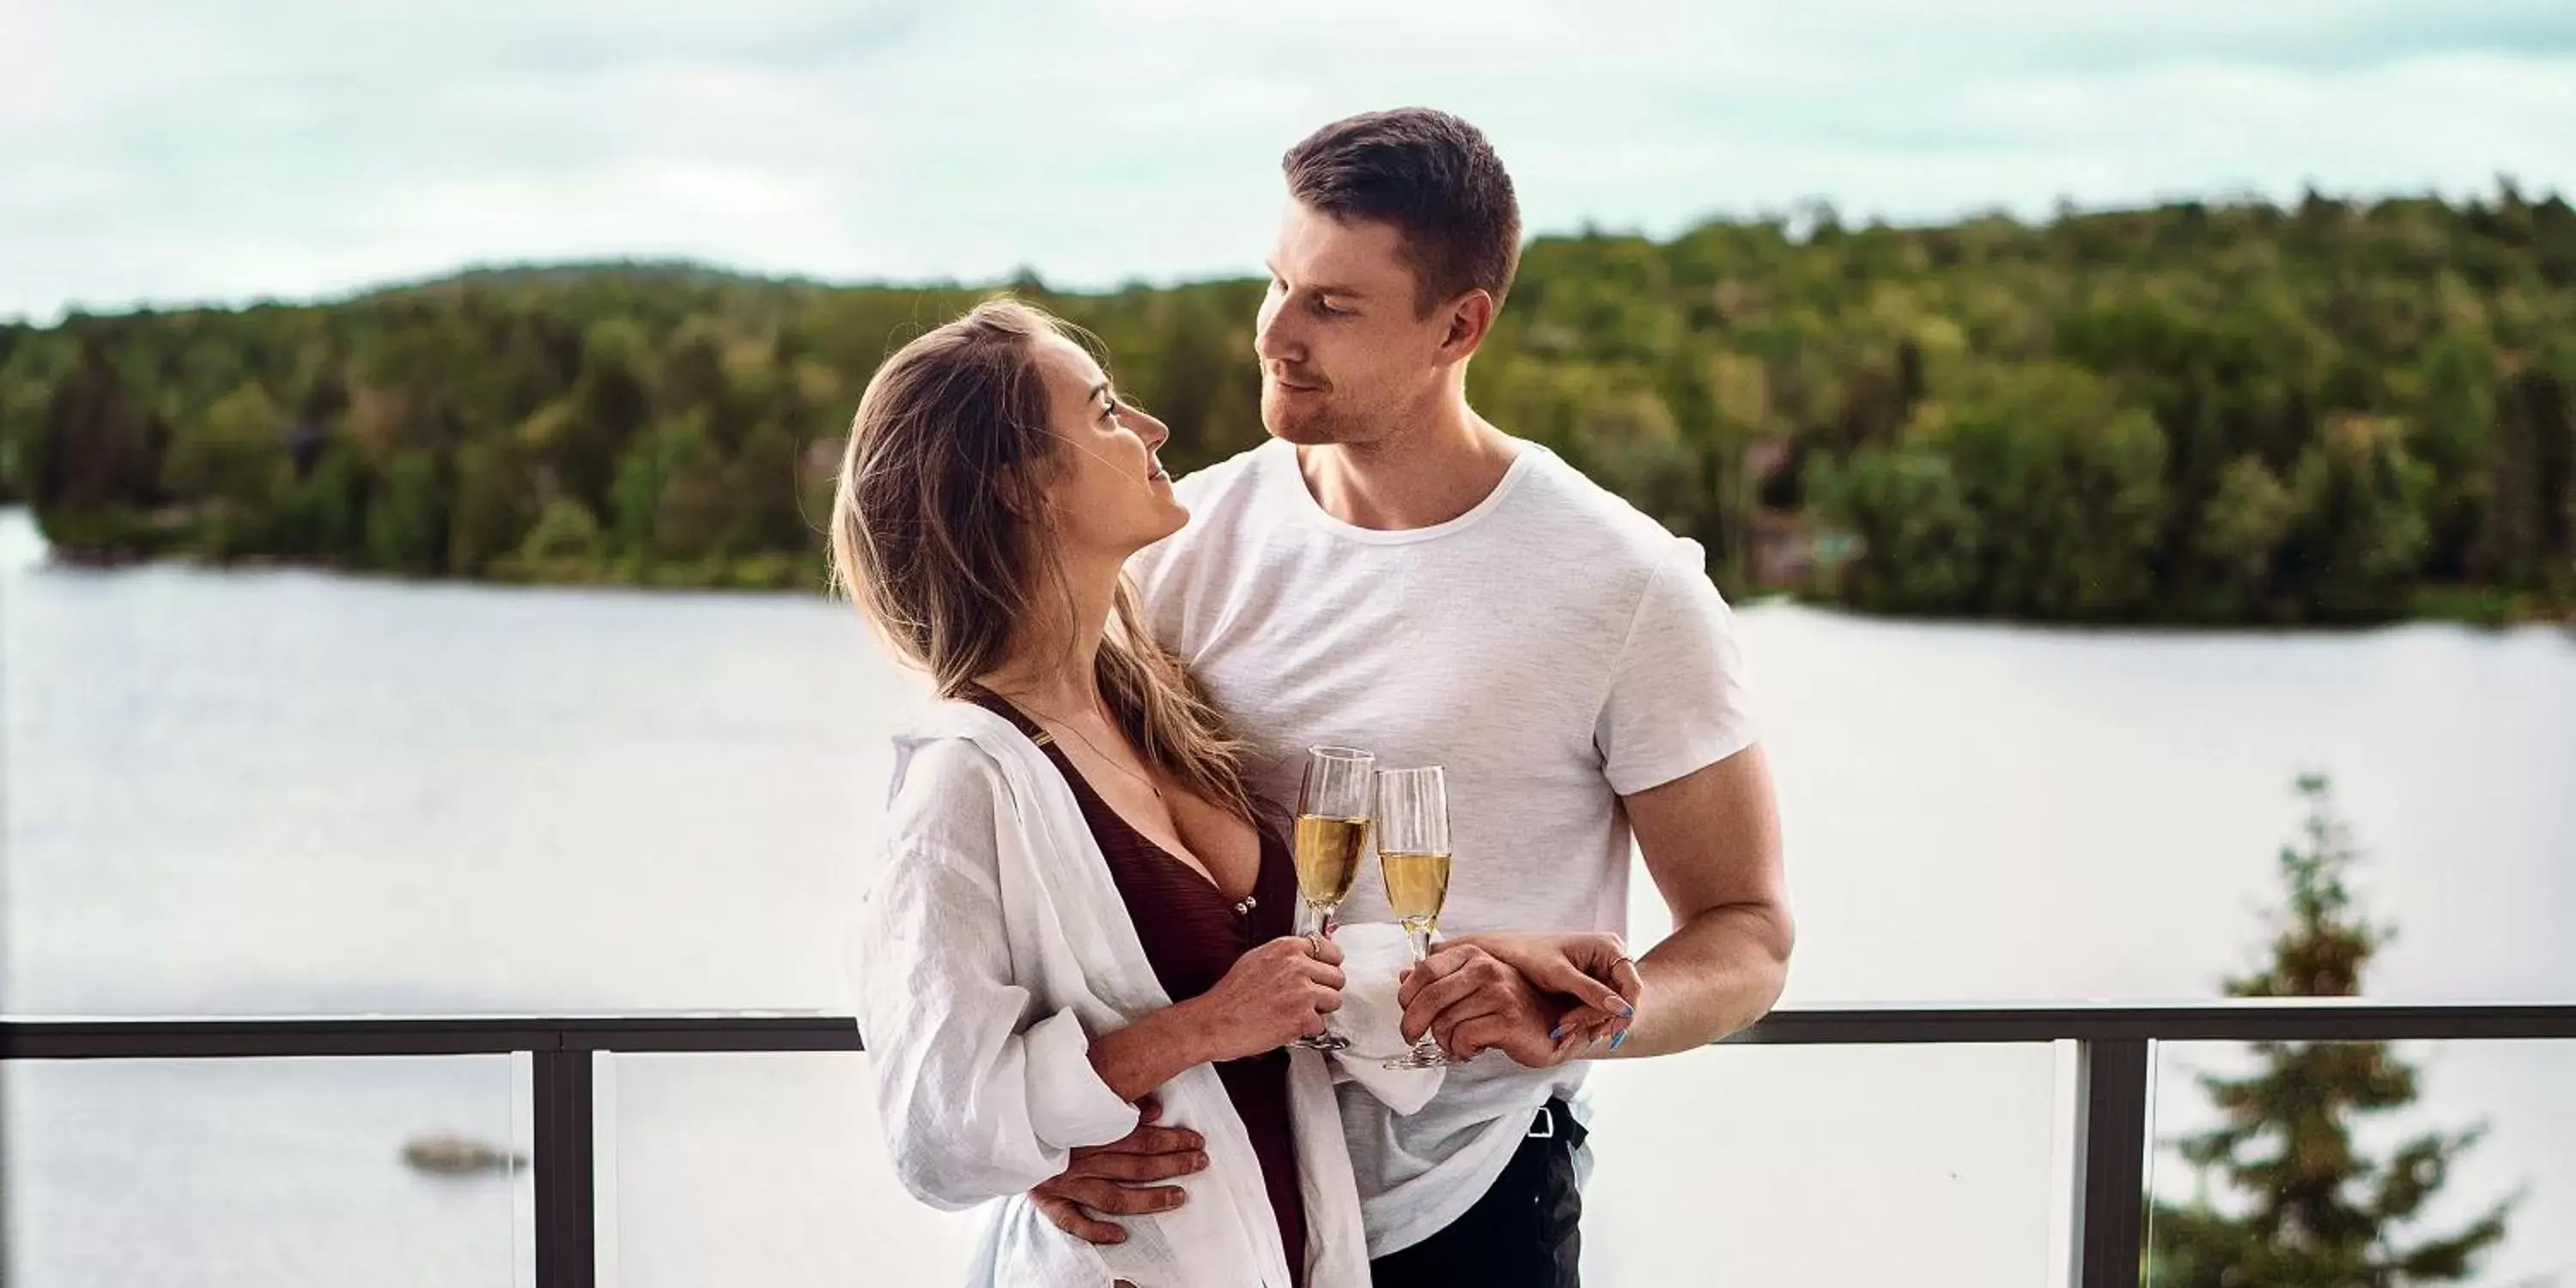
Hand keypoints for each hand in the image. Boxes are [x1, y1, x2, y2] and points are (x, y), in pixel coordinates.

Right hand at [1031, 1098, 1210, 1244]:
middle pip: (1136, 1165)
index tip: (1198, 1142)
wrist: (1006, 1128)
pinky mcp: (1050, 1201)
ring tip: (1178, 1197)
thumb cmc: (1048, 1115)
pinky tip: (1120, 1236)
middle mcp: (1084, 1159)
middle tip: (1200, 1164)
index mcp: (1092, 1131)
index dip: (1173, 1140)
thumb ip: (1119, 1103)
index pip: (1143, 1138)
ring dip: (1150, 1198)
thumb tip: (1154, 1109)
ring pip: (1115, 1196)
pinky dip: (1095, 1231)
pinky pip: (1073, 1222)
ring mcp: (1068, 1183)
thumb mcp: (1082, 1101)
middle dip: (1173, 1165)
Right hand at [1188, 934, 1345, 1061]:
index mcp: (1287, 948)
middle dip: (1326, 989)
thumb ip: (1286, 956)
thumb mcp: (1257, 959)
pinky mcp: (1302, 1017)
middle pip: (1337, 977)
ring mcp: (1303, 992)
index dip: (1329, 966)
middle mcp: (1298, 966)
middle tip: (1309, 998)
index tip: (1325, 973)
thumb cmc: (1230, 995)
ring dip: (1320, 1010)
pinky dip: (1308, 1030)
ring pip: (1335, 1000)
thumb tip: (1308, 958)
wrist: (1214, 1021)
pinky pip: (1321, 1025)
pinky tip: (1289, 1026)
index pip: (1331, 951)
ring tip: (1298, 1012)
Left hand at [1397, 941, 1572, 1066]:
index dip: (1407, 995)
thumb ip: (1440, 979)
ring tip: (1458, 1043)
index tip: (1406, 1011)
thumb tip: (1404, 975)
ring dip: (1444, 1041)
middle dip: (1413, 1024)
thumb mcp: (1474, 987)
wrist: (1554, 1026)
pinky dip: (1461, 1050)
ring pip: (1445, 1023)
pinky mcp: (1508, 1020)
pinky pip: (1464, 1038)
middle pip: (1429, 998)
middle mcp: (1486, 969)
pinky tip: (1472, 1049)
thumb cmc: (1511, 1007)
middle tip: (1413, 1037)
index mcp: (1474, 955)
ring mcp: (1499, 993)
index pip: (1425, 970)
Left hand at [1451, 931, 1644, 1056]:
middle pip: (1622, 998)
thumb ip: (1591, 991)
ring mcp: (1603, 970)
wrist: (1508, 952)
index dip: (1625, 1012)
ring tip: (1563, 1028)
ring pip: (1610, 1005)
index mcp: (1609, 947)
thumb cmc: (1530, 955)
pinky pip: (1599, 1005)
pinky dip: (1586, 1017)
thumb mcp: (1559, 974)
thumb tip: (1622, 1008)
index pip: (1632, 986)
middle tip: (1569, 1029)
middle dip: (1599, 1017)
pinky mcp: (1593, 982)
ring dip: (1590, 1020)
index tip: (1607, 1032)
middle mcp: (1611, 957)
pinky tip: (1568, 1025)